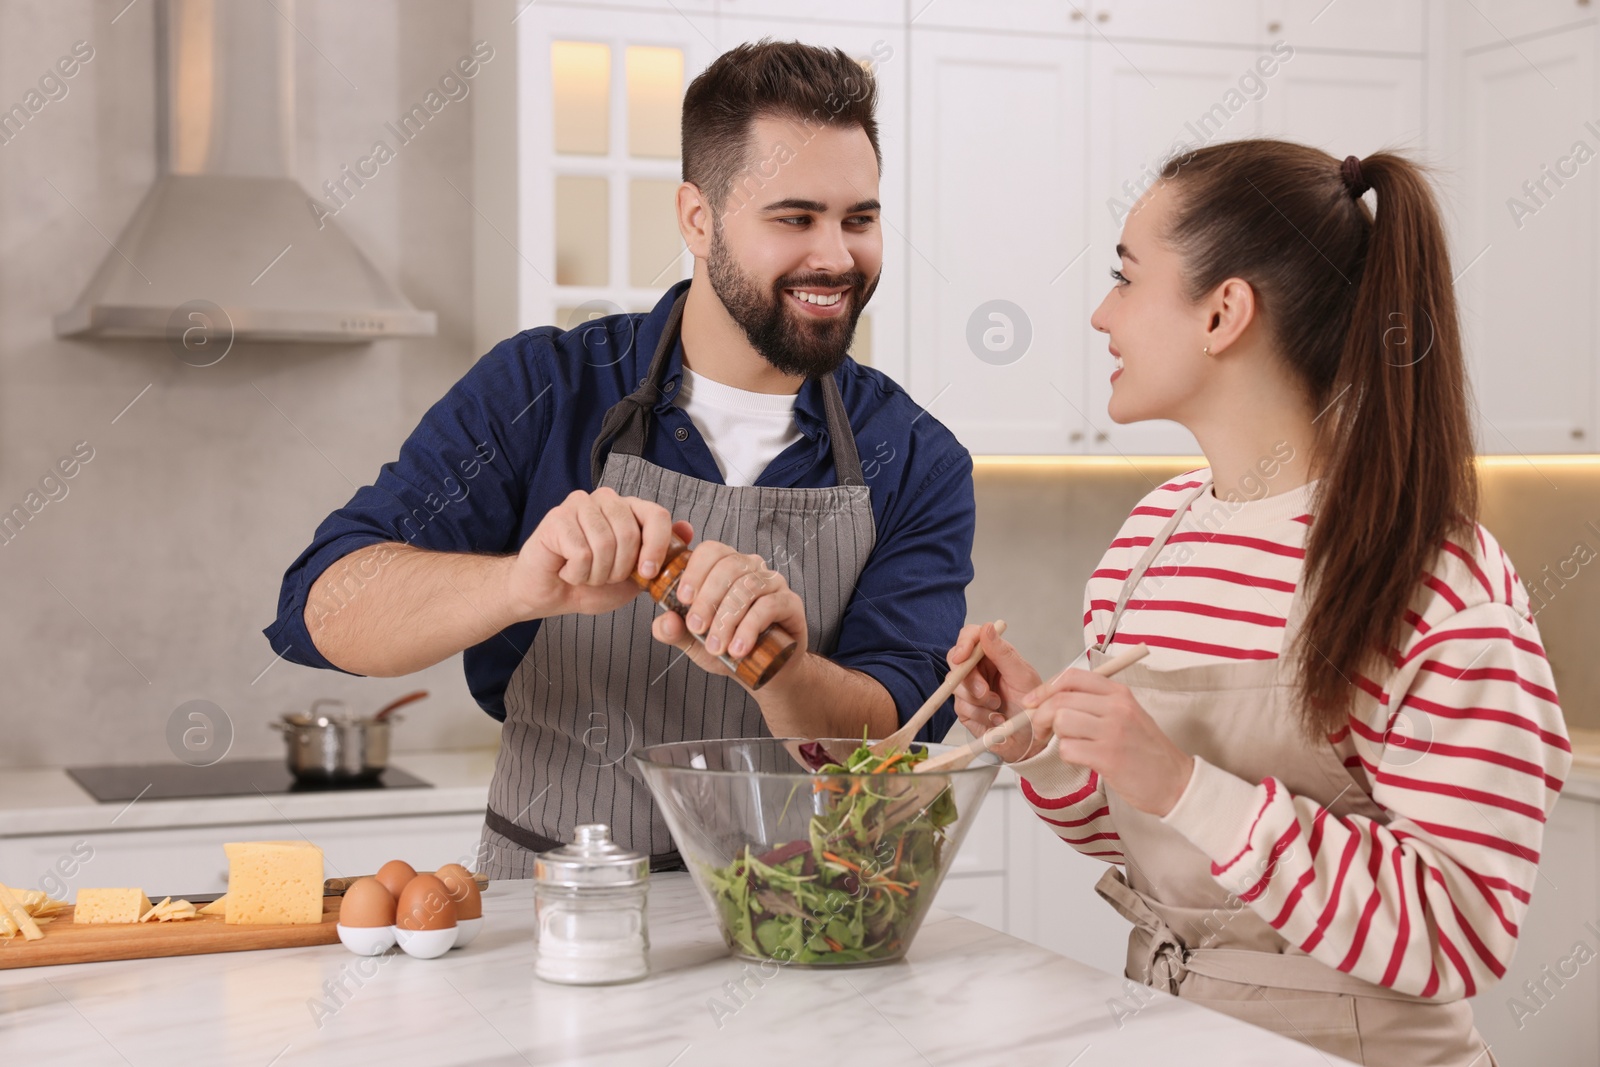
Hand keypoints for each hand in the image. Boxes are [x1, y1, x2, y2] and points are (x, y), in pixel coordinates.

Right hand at [508, 488, 686, 617]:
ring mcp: (580, 504)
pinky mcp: (557, 517)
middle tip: (602, 576)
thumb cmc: (590, 584)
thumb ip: (660, 556)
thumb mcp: (634, 577)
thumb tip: (687, 528)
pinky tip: (567, 570)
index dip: (657, 546)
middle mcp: (607, 500)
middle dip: (619, 569)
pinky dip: (577, 573)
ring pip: (605, 544)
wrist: (549, 595)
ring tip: (584, 573)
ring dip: (596, 573)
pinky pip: (581, 552)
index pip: (656, 515)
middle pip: (630, 534)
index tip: (646, 573)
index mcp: (629, 510)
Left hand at [650, 542, 807, 683]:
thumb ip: (674, 630)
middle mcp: (751, 568)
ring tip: (717, 647)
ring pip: (748, 586)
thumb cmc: (728, 647)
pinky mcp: (790, 602)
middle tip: (697, 628)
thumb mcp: (694, 642)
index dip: (695, 571)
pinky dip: (749, 628)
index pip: (711, 551)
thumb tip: (664, 621)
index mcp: (725, 568)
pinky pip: (769, 605)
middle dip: (708, 598)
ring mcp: (773, 583)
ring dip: (728, 618)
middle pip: (728, 566)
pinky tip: (738, 649)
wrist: (766, 672)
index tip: (682, 600)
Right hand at [950, 622, 1047, 762]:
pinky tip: (996, 720)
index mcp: (992, 654)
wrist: (1032, 739)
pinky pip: (962, 708)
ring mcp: (969, 689)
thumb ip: (1003, 652)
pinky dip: (980, 716)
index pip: (969, 637)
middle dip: (970, 680)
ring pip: (956, 687)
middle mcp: (978, 669)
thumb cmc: (1031, 705)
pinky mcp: (965, 710)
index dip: (963, 643)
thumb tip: (987, 627)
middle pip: (955, 662)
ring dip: (979, 702)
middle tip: (986, 694)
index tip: (962, 656)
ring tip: (999, 709)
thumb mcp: (1022, 676)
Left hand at [1022, 668, 1193, 815]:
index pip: (1072, 677)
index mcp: (1119, 693)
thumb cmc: (1146, 750)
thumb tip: (1052, 699)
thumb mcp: (1128, 714)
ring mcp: (1113, 732)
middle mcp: (1116, 707)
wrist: (1175, 781)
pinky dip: (1068, 755)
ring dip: (1058, 736)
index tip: (1033, 702)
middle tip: (1042, 729)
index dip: (1045, 688)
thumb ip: (1095, 703)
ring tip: (1073, 744)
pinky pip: (1068, 749)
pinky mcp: (1108, 757)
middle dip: (1042, 715)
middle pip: (1060, 700)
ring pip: (1061, 722)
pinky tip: (1083, 759)